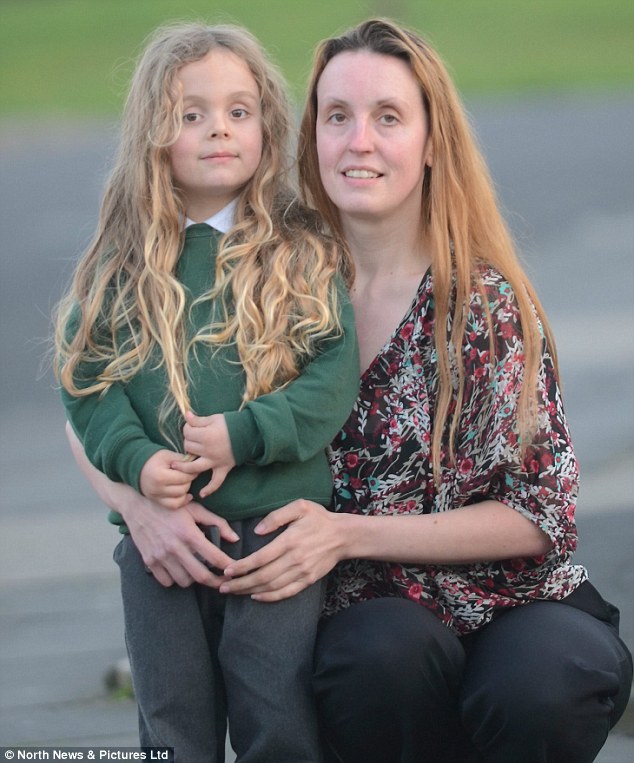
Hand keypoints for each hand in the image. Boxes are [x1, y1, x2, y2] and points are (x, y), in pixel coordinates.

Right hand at [119, 493, 239, 587]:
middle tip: (224, 582)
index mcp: (189, 533)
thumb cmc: (170, 507)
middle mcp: (175, 547)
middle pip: (200, 576)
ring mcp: (160, 556)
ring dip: (194, 579)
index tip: (235, 571)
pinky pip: (166, 582)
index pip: (214, 557)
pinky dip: (175, 579)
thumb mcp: (196, 509)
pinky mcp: (149, 561)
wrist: (137, 505)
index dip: (228, 567)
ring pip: (184, 581)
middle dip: (216, 582)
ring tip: (197, 571)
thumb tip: (235, 539)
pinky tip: (179, 570)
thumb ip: (217, 523)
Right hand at [139, 449, 192, 509]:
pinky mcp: (156, 501)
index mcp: (160, 476)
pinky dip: (181, 501)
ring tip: (184, 482)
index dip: (192, 473)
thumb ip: (182, 460)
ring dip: (185, 490)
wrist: (137, 467)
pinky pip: (173, 506)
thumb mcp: (168, 455)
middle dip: (189, 481)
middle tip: (189, 474)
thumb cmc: (154, 459)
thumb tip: (196, 464)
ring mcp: (156, 497)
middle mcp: (157, 489)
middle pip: (183, 489)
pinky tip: (187, 495)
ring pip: (179, 498)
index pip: (184, 478)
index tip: (194, 468)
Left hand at [176, 411, 235, 495]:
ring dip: (184, 468)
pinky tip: (202, 494)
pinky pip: (216, 482)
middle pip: (188, 448)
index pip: (187, 433)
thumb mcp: (214, 418)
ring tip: (175, 467)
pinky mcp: (223, 468)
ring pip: (194, 467)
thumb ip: (198, 420)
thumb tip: (186, 415)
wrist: (250, 433)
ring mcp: (215, 461)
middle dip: (188, 442)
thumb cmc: (231, 424)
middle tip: (192, 438)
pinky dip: (210, 489)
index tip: (191, 426)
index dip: (187, 428)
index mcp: (205, 436)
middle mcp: (208, 451)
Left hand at [219, 500, 343, 601]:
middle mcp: (295, 559)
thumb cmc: (319, 518)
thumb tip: (258, 531)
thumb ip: (277, 516)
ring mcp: (302, 572)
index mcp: (290, 540)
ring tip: (233, 592)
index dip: (242, 567)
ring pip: (272, 586)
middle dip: (240, 583)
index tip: (226, 570)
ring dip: (250, 591)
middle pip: (262, 576)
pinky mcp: (308, 580)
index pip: (260, 558)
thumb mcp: (300, 507)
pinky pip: (286, 592)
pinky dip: (269, 597)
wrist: (344, 536)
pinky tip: (256, 596)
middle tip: (222, 586)